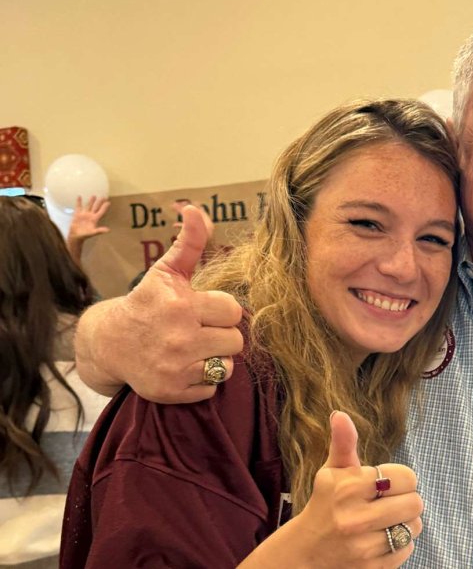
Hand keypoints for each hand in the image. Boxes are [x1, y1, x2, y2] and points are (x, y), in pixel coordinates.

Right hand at [67, 195, 110, 263]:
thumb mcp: (93, 233)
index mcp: (95, 219)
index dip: (105, 207)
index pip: (101, 212)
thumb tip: (108, 230)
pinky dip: (79, 202)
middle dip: (99, 202)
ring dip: (91, 201)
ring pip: (88, 206)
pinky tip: (79, 196)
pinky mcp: (77, 214)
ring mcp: (84, 214)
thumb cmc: (85, 235)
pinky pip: (78, 207)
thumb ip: (100, 231)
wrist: (76, 236)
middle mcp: (90, 216)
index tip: (108, 202)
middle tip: (103, 197)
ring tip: (94, 196)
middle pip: (96, 207)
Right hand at [74, 205, 242, 402]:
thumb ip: (189, 242)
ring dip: (215, 358)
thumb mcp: (166, 272)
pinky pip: (212, 387)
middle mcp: (179, 338)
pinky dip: (202, 380)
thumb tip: (196, 209)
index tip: (204, 310)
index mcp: (182, 306)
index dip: (222, 311)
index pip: (234, 311)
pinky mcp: (173, 391)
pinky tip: (184, 367)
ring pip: (227, 365)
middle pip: (236, 340)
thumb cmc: (147, 303)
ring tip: (194, 349)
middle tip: (200, 331)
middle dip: (221, 335)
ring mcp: (176, 367)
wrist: (109, 343)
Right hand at [241, 412, 422, 568]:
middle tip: (389, 502)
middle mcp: (355, 518)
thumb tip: (340, 414)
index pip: (407, 477)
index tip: (387, 484)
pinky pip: (407, 549)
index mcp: (349, 487)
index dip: (401, 479)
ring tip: (386, 521)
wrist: (304, 554)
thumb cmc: (325, 505)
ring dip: (405, 523)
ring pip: (414, 527)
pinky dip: (400, 544)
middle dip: (406, 501)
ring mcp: (363, 547)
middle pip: (415, 503)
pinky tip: (380, 539)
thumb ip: (343, 444)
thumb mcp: (331, 473)